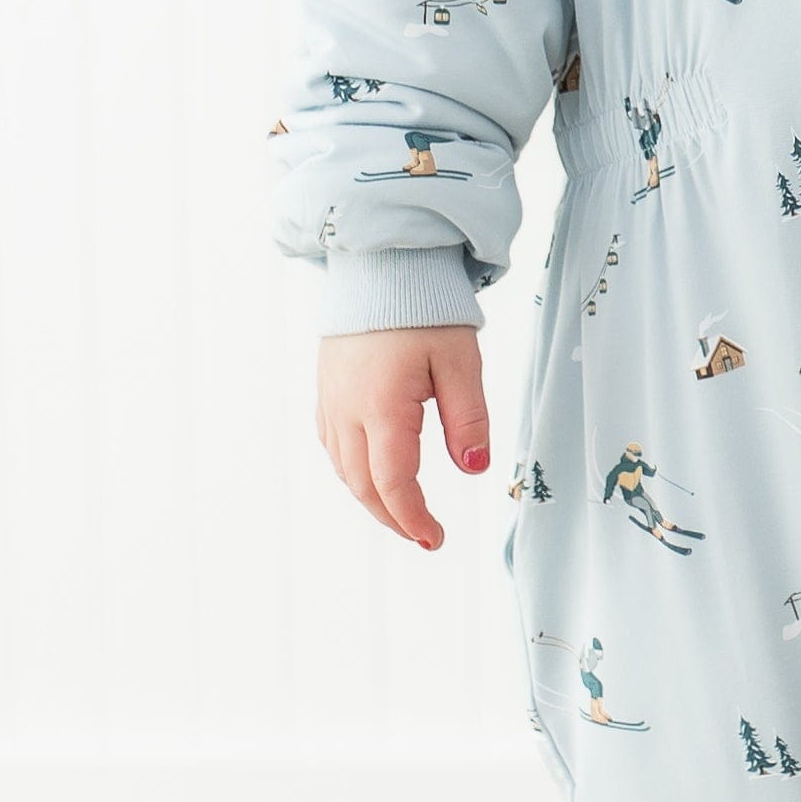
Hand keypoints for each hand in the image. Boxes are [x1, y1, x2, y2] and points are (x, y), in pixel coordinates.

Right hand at [316, 325, 489, 546]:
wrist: (380, 262)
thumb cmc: (424, 306)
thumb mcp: (461, 360)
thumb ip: (469, 418)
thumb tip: (475, 468)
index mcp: (382, 407)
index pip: (393, 483)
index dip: (413, 518)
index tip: (434, 538)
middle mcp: (347, 409)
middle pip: (363, 485)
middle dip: (392, 518)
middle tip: (423, 535)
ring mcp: (330, 400)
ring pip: (343, 468)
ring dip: (371, 497)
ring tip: (404, 511)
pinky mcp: (326, 389)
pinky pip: (332, 444)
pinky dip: (353, 469)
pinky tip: (373, 472)